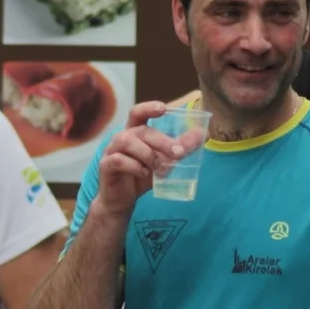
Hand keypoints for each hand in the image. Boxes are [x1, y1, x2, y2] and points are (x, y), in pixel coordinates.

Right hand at [96, 101, 203, 215]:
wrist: (122, 200)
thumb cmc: (141, 176)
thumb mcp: (164, 161)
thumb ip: (180, 147)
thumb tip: (203, 134)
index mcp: (134, 132)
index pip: (138, 113)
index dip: (148, 108)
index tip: (163, 108)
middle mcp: (121, 137)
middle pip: (140, 130)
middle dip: (161, 140)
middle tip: (178, 152)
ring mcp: (111, 150)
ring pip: (127, 141)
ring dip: (146, 153)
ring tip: (158, 166)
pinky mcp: (105, 165)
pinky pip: (118, 159)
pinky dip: (133, 165)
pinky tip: (143, 173)